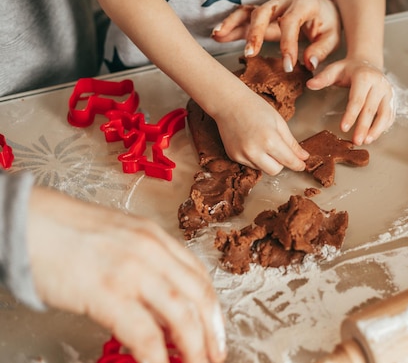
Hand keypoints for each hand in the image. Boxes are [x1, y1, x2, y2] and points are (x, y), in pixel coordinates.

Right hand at [26, 186, 226, 362]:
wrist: (28, 222)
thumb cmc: (65, 232)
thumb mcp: (119, 239)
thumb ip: (144, 264)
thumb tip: (157, 304)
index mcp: (156, 237)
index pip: (199, 276)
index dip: (212, 309)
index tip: (215, 330)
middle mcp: (152, 251)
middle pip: (199, 296)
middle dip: (212, 332)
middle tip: (215, 356)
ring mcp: (133, 271)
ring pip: (182, 316)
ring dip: (195, 347)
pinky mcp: (108, 293)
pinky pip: (145, 333)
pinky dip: (157, 357)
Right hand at [212, 0, 340, 71]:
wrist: (322, 6)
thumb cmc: (326, 22)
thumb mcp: (332, 36)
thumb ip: (322, 50)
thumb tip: (310, 64)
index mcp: (304, 3)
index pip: (291, 24)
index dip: (288, 45)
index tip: (288, 67)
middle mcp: (284, 0)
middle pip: (264, 13)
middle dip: (255, 33)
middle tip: (249, 54)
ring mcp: (271, 4)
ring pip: (249, 12)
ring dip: (234, 24)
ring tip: (219, 36)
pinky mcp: (262, 11)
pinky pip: (244, 15)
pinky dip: (231, 24)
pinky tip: (218, 34)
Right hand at [213, 88, 308, 175]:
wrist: (228, 102)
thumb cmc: (255, 107)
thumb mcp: (279, 122)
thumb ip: (291, 143)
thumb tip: (303, 157)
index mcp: (269, 140)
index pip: (288, 161)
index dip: (298, 164)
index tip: (302, 165)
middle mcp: (254, 151)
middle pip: (275, 170)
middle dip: (281, 163)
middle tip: (281, 149)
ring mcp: (242, 155)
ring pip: (263, 169)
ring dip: (268, 161)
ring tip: (263, 142)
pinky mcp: (233, 156)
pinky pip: (250, 164)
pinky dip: (256, 158)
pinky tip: (252, 143)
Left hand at [307, 57, 394, 145]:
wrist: (367, 63)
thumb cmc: (349, 69)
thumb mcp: (335, 70)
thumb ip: (323, 78)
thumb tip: (310, 84)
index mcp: (364, 77)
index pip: (358, 99)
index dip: (351, 115)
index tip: (344, 128)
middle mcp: (379, 84)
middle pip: (371, 109)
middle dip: (363, 127)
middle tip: (356, 141)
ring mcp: (388, 92)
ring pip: (385, 114)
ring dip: (377, 129)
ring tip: (367, 141)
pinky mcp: (392, 99)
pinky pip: (390, 115)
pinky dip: (383, 127)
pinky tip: (374, 135)